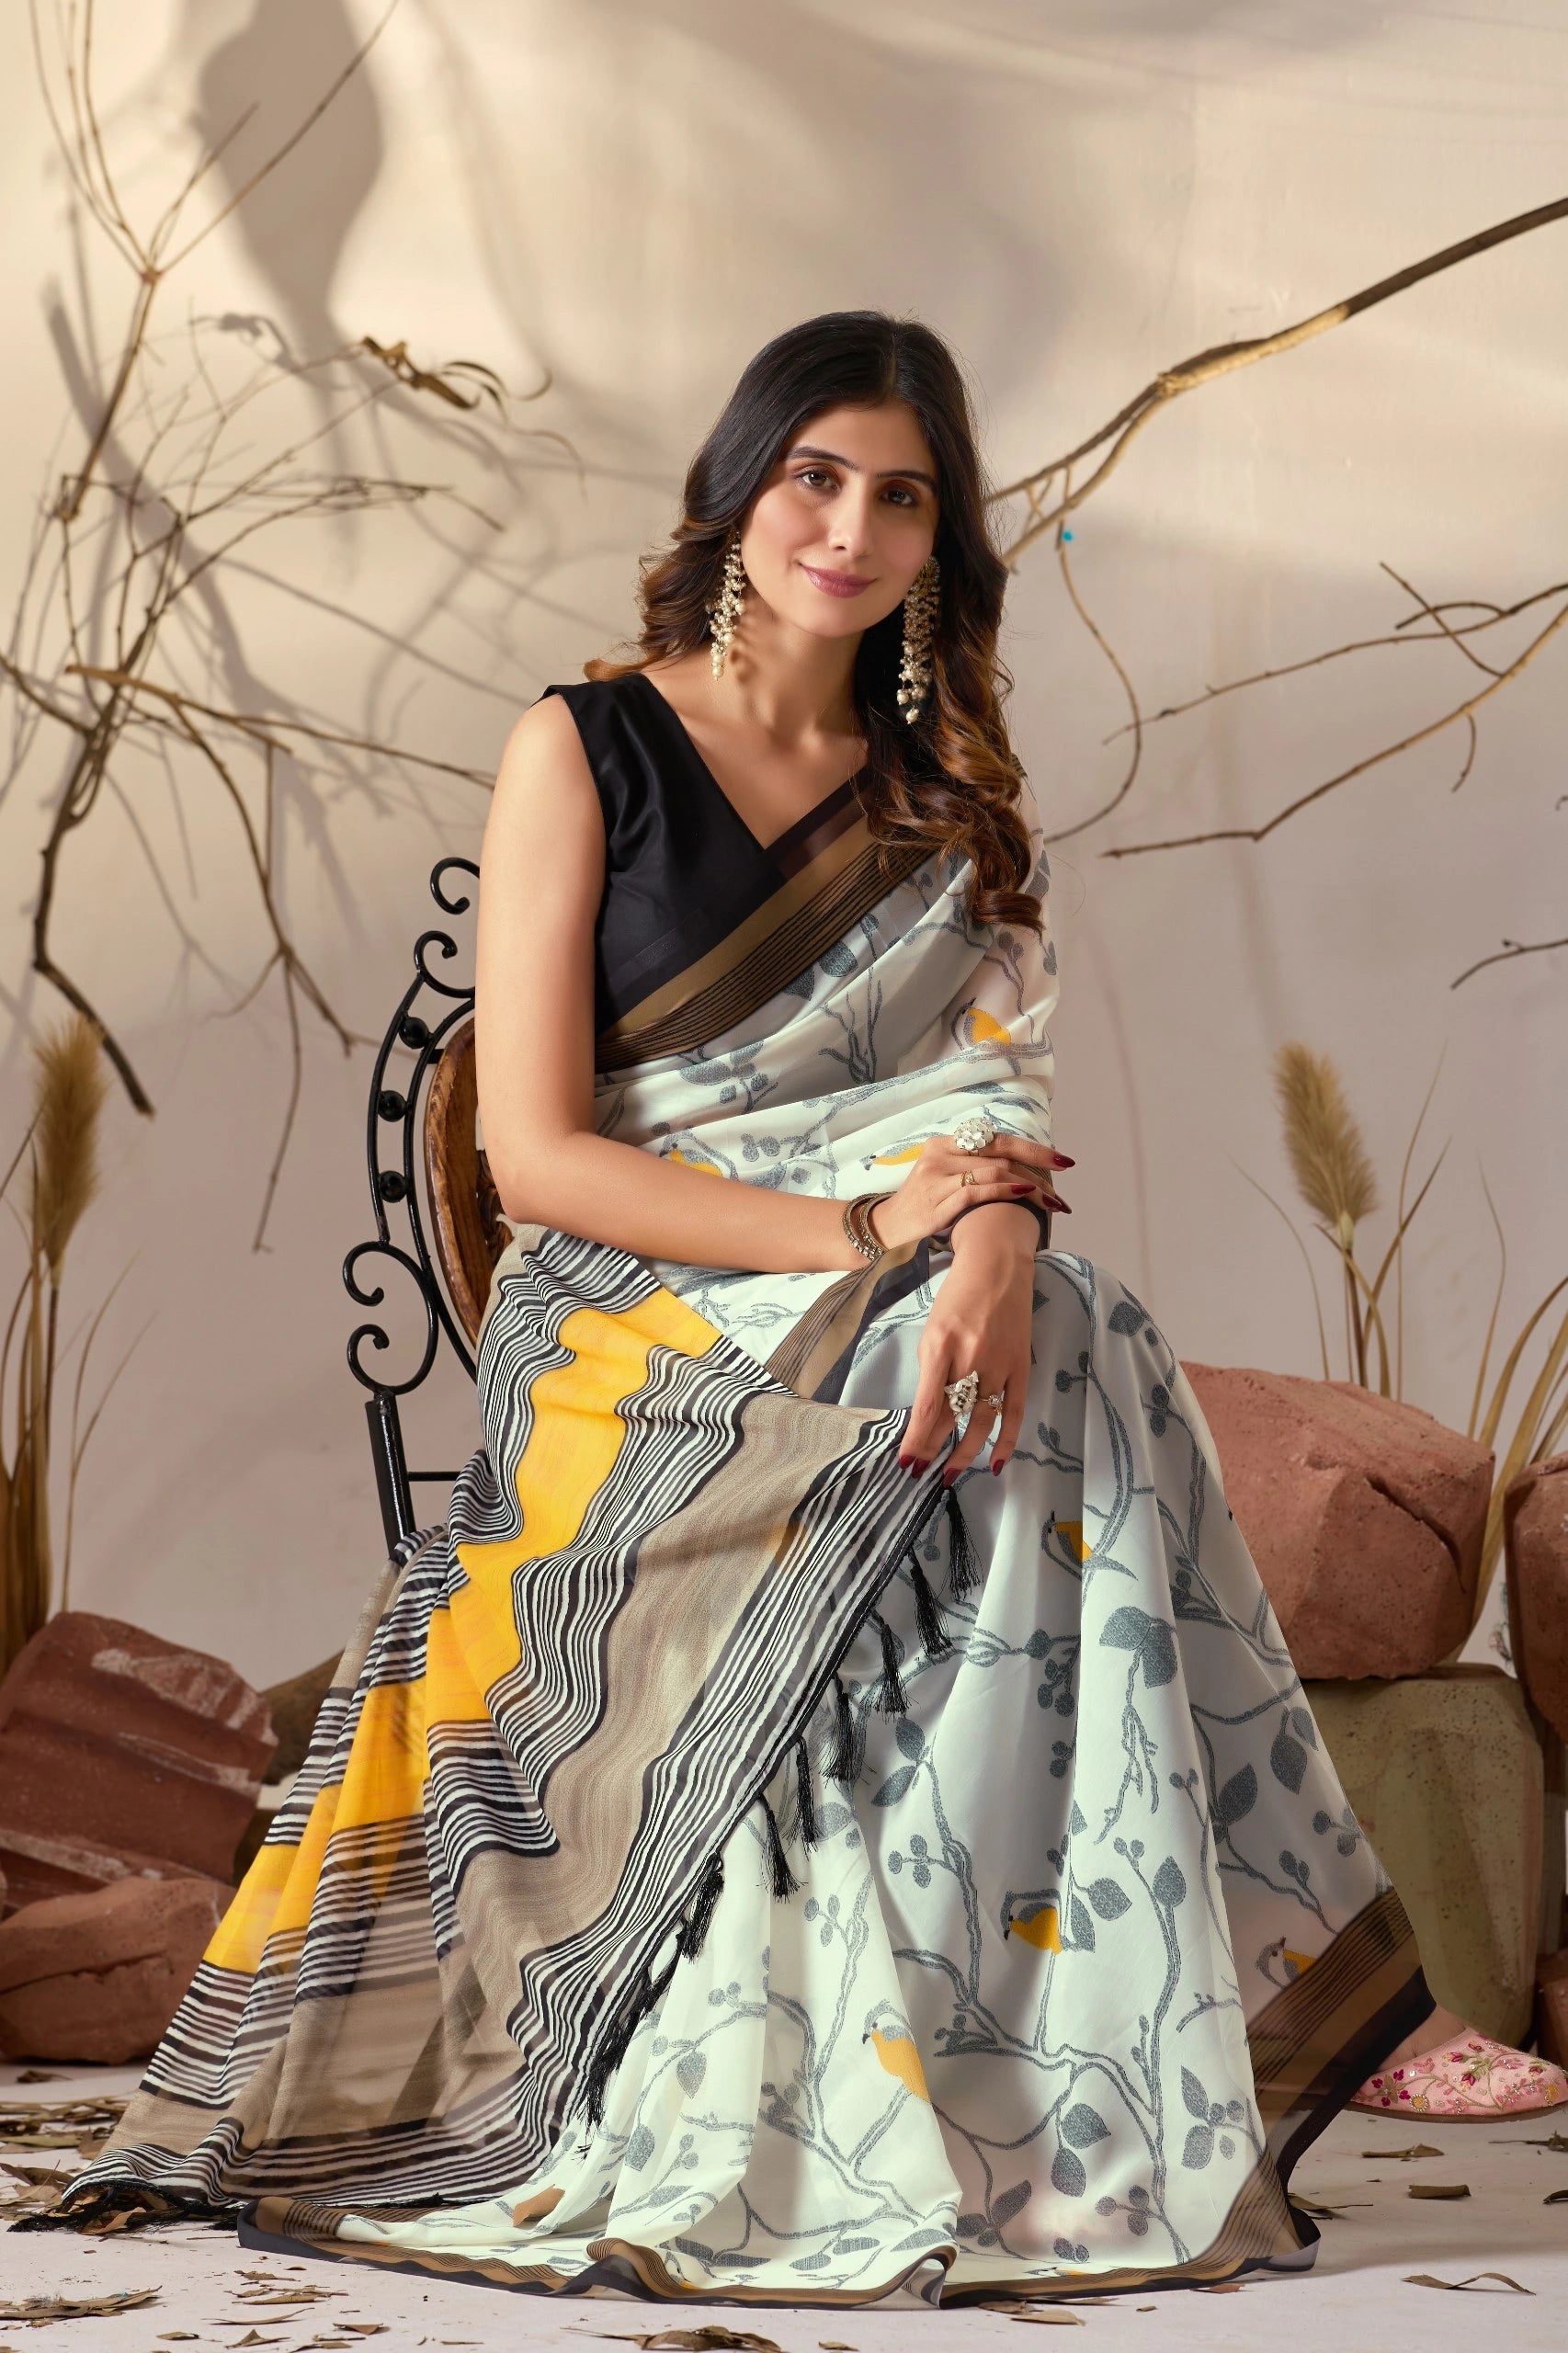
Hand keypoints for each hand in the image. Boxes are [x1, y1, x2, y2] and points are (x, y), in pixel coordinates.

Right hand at [867, 1130, 1072, 1252]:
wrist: (888, 1227)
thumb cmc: (923, 1204)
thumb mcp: (944, 1175)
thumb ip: (973, 1165)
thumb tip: (1019, 1168)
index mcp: (944, 1143)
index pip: (995, 1138)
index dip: (1029, 1147)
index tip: (1059, 1158)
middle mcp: (940, 1154)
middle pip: (999, 1150)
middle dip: (1037, 1161)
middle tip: (1066, 1169)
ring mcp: (937, 1176)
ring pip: (994, 1170)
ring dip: (1029, 1184)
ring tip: (1052, 1199)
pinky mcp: (937, 1200)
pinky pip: (978, 1190)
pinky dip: (1005, 1192)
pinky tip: (1025, 1196)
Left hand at [898, 1212, 1036, 1480]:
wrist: (999, 1265)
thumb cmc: (959, 1295)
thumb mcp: (933, 1327)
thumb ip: (931, 1367)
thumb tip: (928, 1409)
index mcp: (941, 1347)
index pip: (928, 1405)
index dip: (917, 1439)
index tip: (906, 1462)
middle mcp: (971, 1359)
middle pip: (951, 1416)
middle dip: (933, 1449)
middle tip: (921, 1474)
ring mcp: (999, 1365)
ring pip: (981, 1420)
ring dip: (965, 1453)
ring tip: (949, 1475)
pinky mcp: (1020, 1367)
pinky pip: (1014, 1412)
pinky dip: (1006, 1440)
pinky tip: (994, 1463)